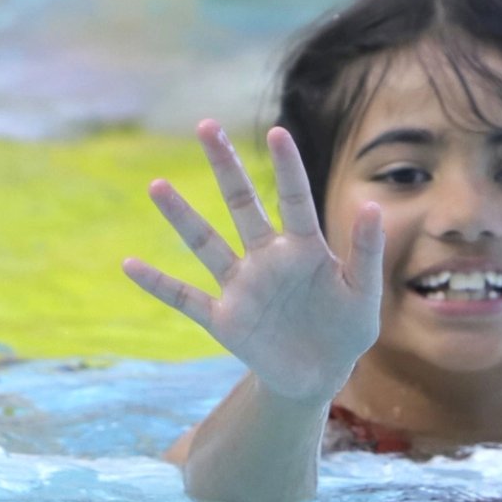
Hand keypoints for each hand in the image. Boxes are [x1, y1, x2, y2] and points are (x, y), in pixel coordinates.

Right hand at [125, 121, 386, 405]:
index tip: (277, 132)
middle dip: (225, 166)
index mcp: (304, 249)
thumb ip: (367, 252)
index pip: (294, 199)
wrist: (320, 376)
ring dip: (182, 216)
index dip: (286, 167)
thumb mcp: (364, 294)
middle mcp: (267, 258)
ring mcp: (242, 287)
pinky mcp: (225, 320)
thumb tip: (373, 205)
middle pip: (241, 204)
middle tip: (206, 125)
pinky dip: (158, 284)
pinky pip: (185, 298)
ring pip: (206, 244)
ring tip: (157, 185)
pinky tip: (129, 264)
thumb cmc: (346, 331)